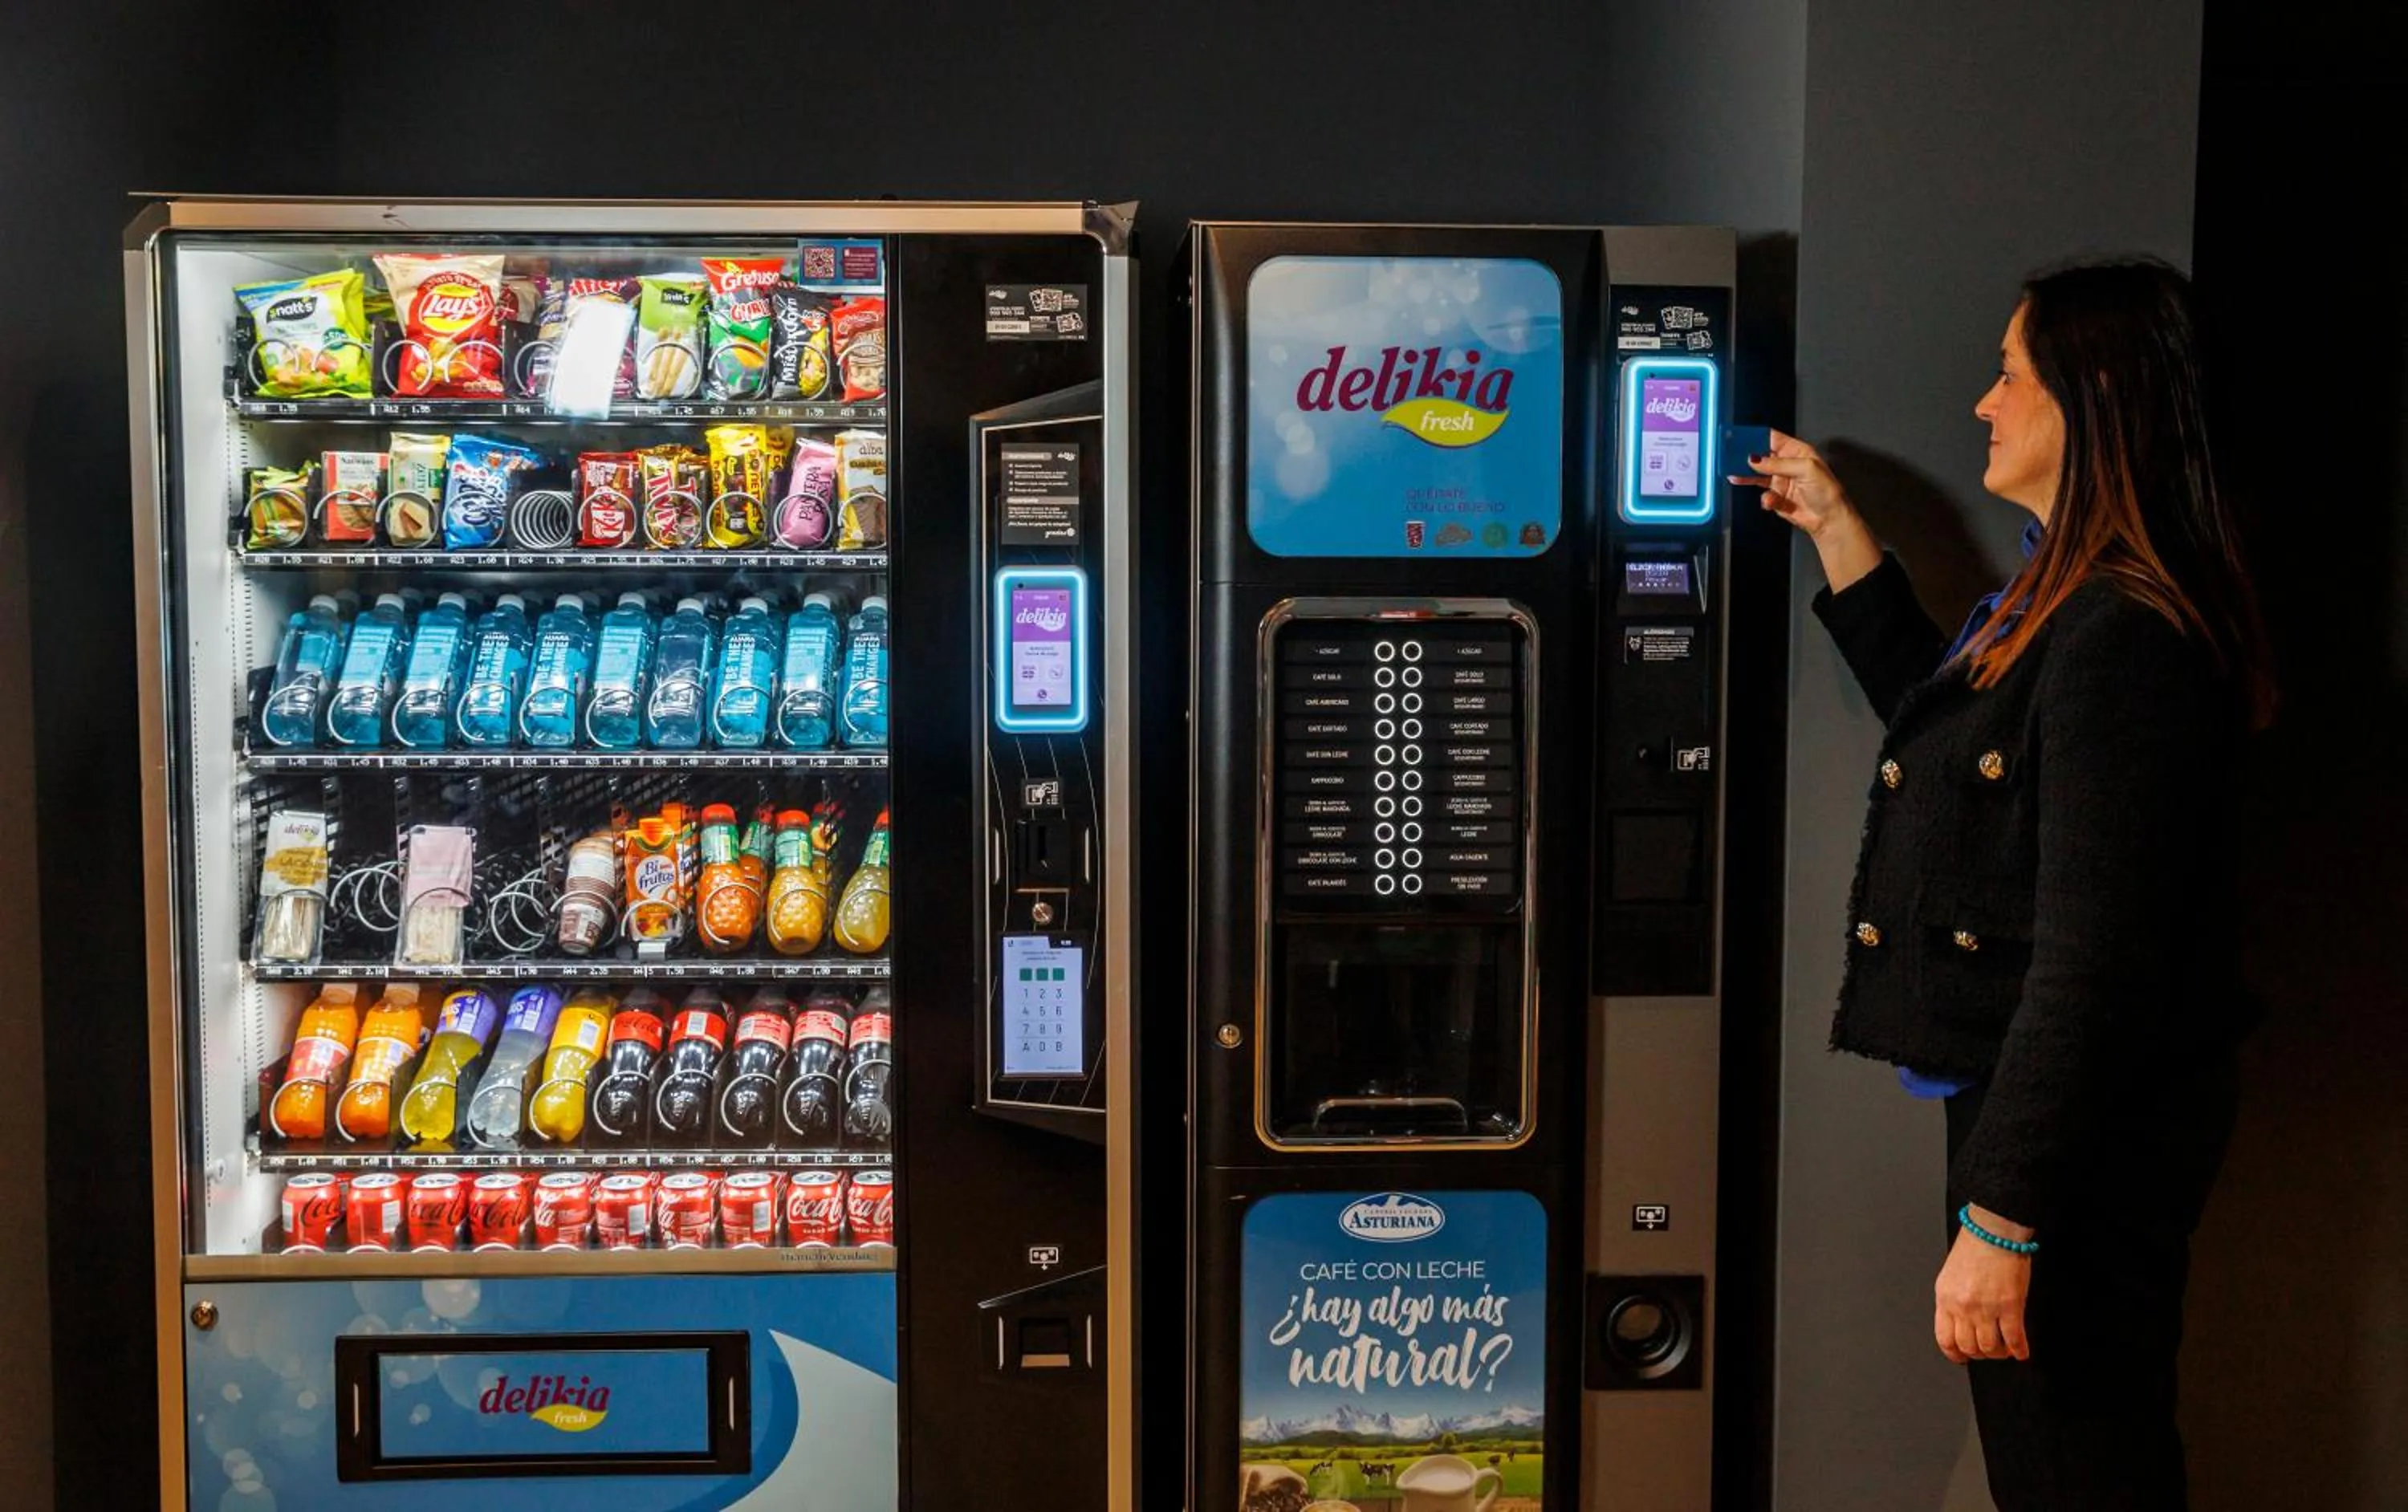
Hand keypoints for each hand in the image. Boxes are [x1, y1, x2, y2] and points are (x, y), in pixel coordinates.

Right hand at [1728, 429, 1856, 538]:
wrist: (1829, 519)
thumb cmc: (1826, 491)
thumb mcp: (1805, 469)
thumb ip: (1778, 463)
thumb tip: (1755, 459)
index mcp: (1796, 451)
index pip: (1772, 438)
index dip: (1756, 436)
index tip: (1740, 437)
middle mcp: (1787, 464)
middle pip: (1761, 456)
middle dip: (1747, 456)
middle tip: (1732, 457)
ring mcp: (1781, 481)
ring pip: (1757, 475)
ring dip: (1746, 476)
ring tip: (1735, 476)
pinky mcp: (1777, 497)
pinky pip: (1763, 495)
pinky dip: (1765, 499)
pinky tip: (1770, 501)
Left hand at [1934, 1207, 2033, 1363]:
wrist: (1993, 1231)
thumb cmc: (1974, 1247)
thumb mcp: (1950, 1276)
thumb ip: (1952, 1300)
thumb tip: (1959, 1322)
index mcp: (1945, 1298)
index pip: (1944, 1338)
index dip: (1954, 1353)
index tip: (1961, 1357)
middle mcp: (1963, 1307)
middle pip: (1968, 1346)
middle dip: (1979, 1354)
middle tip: (1987, 1351)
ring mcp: (1986, 1309)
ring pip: (1990, 1348)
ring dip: (1999, 1353)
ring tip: (2004, 1349)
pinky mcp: (2010, 1307)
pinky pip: (2014, 1339)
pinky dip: (2019, 1350)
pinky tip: (2021, 1351)